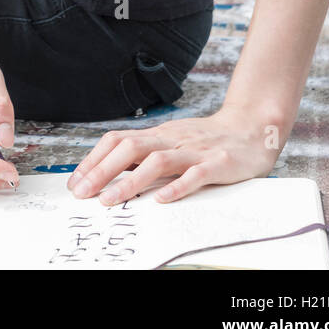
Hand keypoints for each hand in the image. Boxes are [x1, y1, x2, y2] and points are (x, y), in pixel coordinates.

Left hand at [66, 105, 283, 205]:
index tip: (76, 181)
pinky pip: (196, 175)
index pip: (118, 140)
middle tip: (82, 193)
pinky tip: (161, 200)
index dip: (95, 159)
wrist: (252, 128)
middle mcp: (173, 139)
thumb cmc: (207, 141)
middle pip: (131, 148)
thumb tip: (110, 173)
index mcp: (159, 134)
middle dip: (102, 170)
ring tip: (110, 199)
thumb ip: (147, 155)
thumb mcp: (173, 142)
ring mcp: (195, 150)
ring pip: (157, 161)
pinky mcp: (218, 164)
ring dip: (130, 181)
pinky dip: (177, 187)